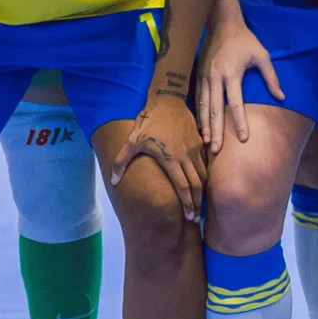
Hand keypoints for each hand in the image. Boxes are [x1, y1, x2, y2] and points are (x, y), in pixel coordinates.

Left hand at [118, 93, 207, 221]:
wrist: (168, 100)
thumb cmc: (148, 121)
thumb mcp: (131, 141)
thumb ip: (121, 162)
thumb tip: (113, 182)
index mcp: (171, 159)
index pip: (183, 187)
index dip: (188, 203)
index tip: (190, 217)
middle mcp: (186, 156)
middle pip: (197, 185)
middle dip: (198, 202)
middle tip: (196, 218)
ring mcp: (195, 149)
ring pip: (204, 174)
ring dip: (203, 189)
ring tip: (201, 202)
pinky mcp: (199, 142)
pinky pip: (204, 162)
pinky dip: (204, 174)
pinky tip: (202, 181)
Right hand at [198, 18, 278, 148]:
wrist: (222, 24)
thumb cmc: (245, 40)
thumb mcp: (262, 55)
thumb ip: (271, 78)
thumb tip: (282, 97)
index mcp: (231, 74)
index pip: (235, 103)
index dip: (240, 122)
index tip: (243, 139)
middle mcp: (215, 78)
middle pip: (214, 110)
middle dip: (216, 132)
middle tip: (217, 150)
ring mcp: (204, 77)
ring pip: (203, 107)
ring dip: (205, 126)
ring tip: (207, 143)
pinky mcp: (199, 76)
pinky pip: (198, 99)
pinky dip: (199, 114)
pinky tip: (201, 126)